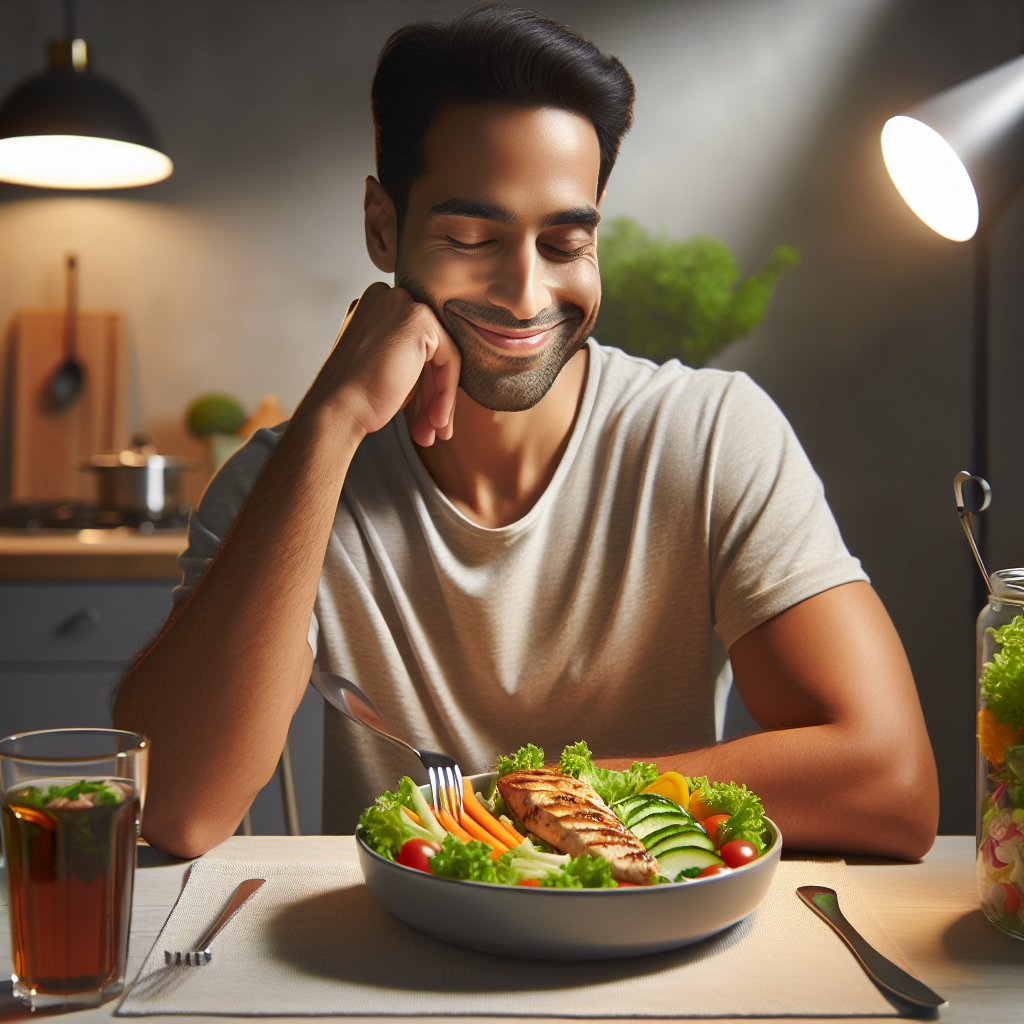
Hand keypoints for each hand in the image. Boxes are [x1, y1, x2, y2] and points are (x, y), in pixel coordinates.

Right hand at [305, 282, 459, 445]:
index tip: (424, 418)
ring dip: (440, 400)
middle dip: (432, 395)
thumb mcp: (387, 371)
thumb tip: (445, 377)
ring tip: (433, 434)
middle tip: (431, 431)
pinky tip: (437, 420)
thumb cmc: (356, 397)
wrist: (338, 409)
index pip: (414, 345)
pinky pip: (449, 359)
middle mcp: (386, 297)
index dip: (423, 385)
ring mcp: (402, 304)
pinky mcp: (419, 318)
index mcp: (373, 307)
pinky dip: (446, 393)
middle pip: (429, 350)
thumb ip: (412, 361)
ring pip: (442, 356)